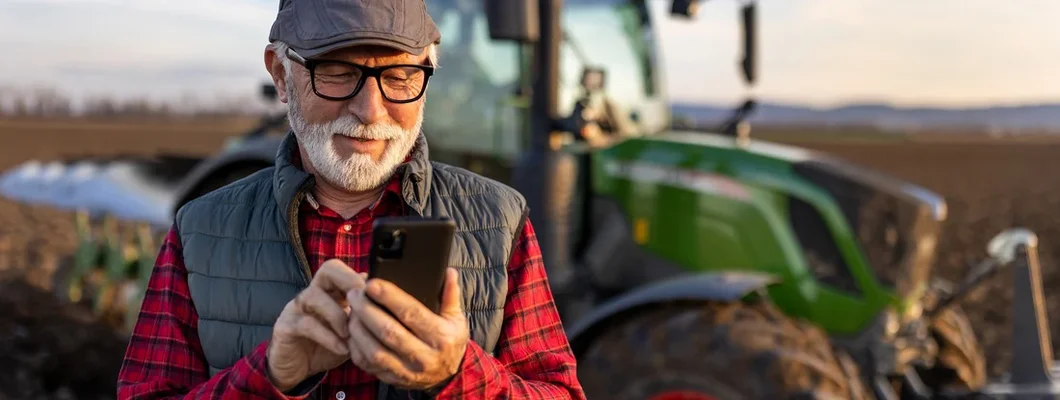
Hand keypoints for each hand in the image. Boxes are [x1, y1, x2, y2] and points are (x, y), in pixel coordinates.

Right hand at [267, 259, 365, 391]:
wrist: (297, 370)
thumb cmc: (326, 347)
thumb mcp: (351, 333)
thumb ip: (364, 317)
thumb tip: (383, 299)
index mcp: (329, 292)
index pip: (343, 269)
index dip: (359, 277)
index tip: (375, 296)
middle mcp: (312, 293)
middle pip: (328, 269)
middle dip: (349, 282)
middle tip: (363, 305)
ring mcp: (296, 308)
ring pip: (314, 295)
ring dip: (337, 315)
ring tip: (350, 334)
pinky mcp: (286, 327)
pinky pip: (306, 324)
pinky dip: (328, 337)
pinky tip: (342, 349)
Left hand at [346, 267, 468, 389]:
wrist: (448, 376)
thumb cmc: (449, 341)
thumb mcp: (456, 318)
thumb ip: (451, 295)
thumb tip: (448, 271)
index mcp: (441, 337)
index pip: (411, 314)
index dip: (389, 297)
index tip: (372, 284)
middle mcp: (424, 357)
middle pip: (388, 331)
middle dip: (366, 310)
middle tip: (355, 293)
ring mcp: (407, 371)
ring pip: (374, 350)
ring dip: (358, 328)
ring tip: (351, 310)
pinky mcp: (392, 379)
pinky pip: (367, 364)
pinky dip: (356, 347)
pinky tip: (353, 331)